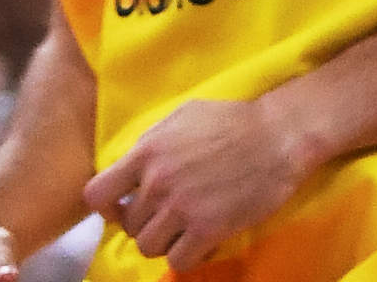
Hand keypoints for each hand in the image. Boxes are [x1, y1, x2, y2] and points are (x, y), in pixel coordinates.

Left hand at [81, 96, 322, 268]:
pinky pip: (178, 260)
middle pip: (128, 225)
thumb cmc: (234, 120)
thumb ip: (151, 141)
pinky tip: (202, 240)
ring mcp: (182, 208)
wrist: (280, 135)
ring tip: (184, 229)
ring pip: (147, 247)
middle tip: (170, 214)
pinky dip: (188, 254)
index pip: (96, 194)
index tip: (125, 204)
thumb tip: (129, 166)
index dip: (108, 206)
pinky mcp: (208, 230)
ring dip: (164, 241)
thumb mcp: (183, 115)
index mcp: (147, 151)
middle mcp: (158, 182)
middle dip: (146, 222)